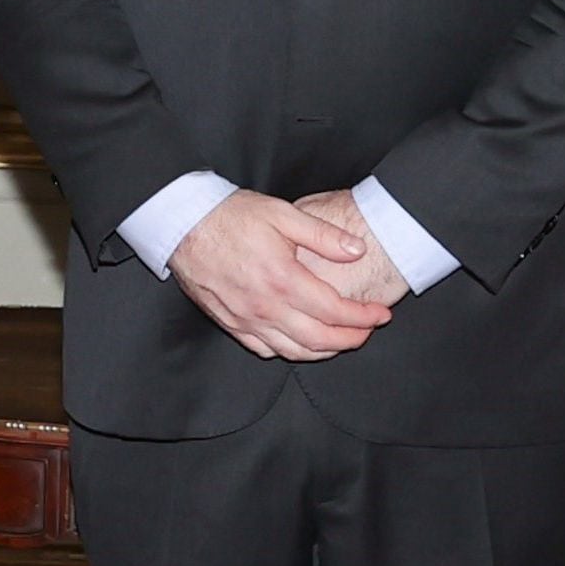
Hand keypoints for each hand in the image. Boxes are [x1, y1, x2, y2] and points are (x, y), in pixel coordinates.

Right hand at [167, 191, 390, 361]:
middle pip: (319, 340)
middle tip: (367, 331)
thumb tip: (357, 250)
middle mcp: (266, 306)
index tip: (381, 314)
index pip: (335, 311)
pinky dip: (290, 351)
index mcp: (283, 279)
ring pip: (294, 351)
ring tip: (342, 340)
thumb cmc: (231, 216)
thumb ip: (323, 235)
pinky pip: (265, 349)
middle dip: (351, 340)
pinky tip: (301, 341)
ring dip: (324, 351)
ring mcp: (246, 319)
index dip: (363, 316)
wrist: (183, 224)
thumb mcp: (282, 214)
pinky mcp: (231, 323)